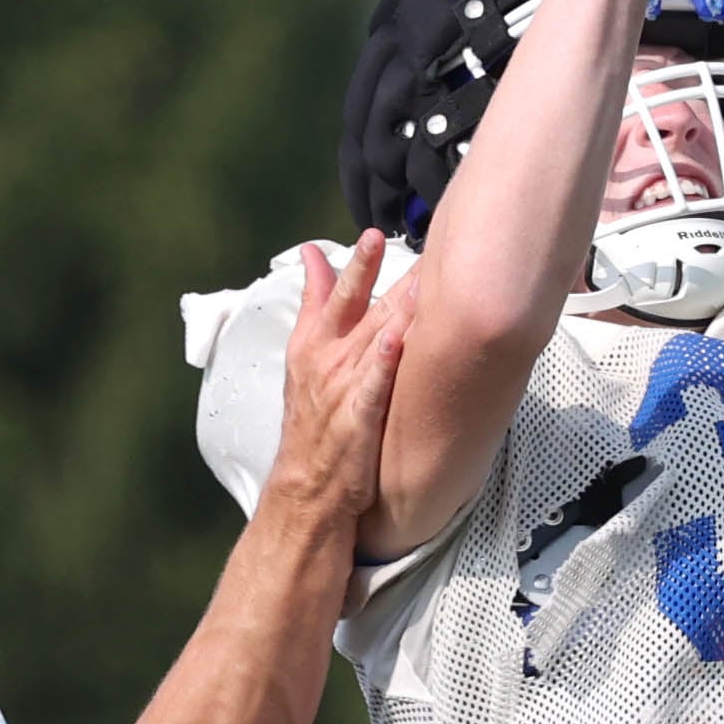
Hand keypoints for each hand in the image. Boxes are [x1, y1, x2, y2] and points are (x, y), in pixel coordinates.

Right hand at [266, 235, 413, 523]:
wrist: (307, 489)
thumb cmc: (312, 422)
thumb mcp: (304, 357)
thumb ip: (315, 305)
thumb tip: (314, 257)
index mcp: (313, 345)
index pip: (335, 296)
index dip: (355, 265)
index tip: (372, 235)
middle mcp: (327, 361)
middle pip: (358, 310)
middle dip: (372, 275)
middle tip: (395, 243)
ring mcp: (342, 389)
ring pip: (373, 340)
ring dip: (394, 310)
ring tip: (419, 281)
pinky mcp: (359, 419)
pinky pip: (374, 386)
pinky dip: (383, 364)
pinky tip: (399, 342)